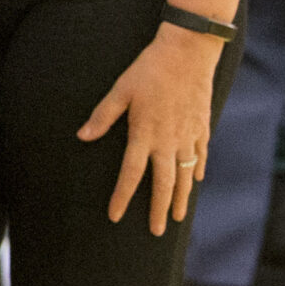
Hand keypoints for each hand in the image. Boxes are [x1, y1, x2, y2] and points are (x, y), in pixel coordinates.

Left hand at [77, 25, 219, 234]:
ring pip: (185, 175)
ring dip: (181, 197)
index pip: (131, 174)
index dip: (122, 196)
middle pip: (163, 183)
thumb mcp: (120, 90)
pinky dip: (197, 170)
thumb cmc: (149, 69)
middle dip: (158, 210)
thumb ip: (102, 116)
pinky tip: (195, 181)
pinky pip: (200, 155)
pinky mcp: (202, 127)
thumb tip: (82, 136)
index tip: (115, 215)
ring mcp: (188, 136)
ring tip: (178, 217)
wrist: (189, 53)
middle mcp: (168, 141)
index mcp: (144, 134)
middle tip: (157, 232)